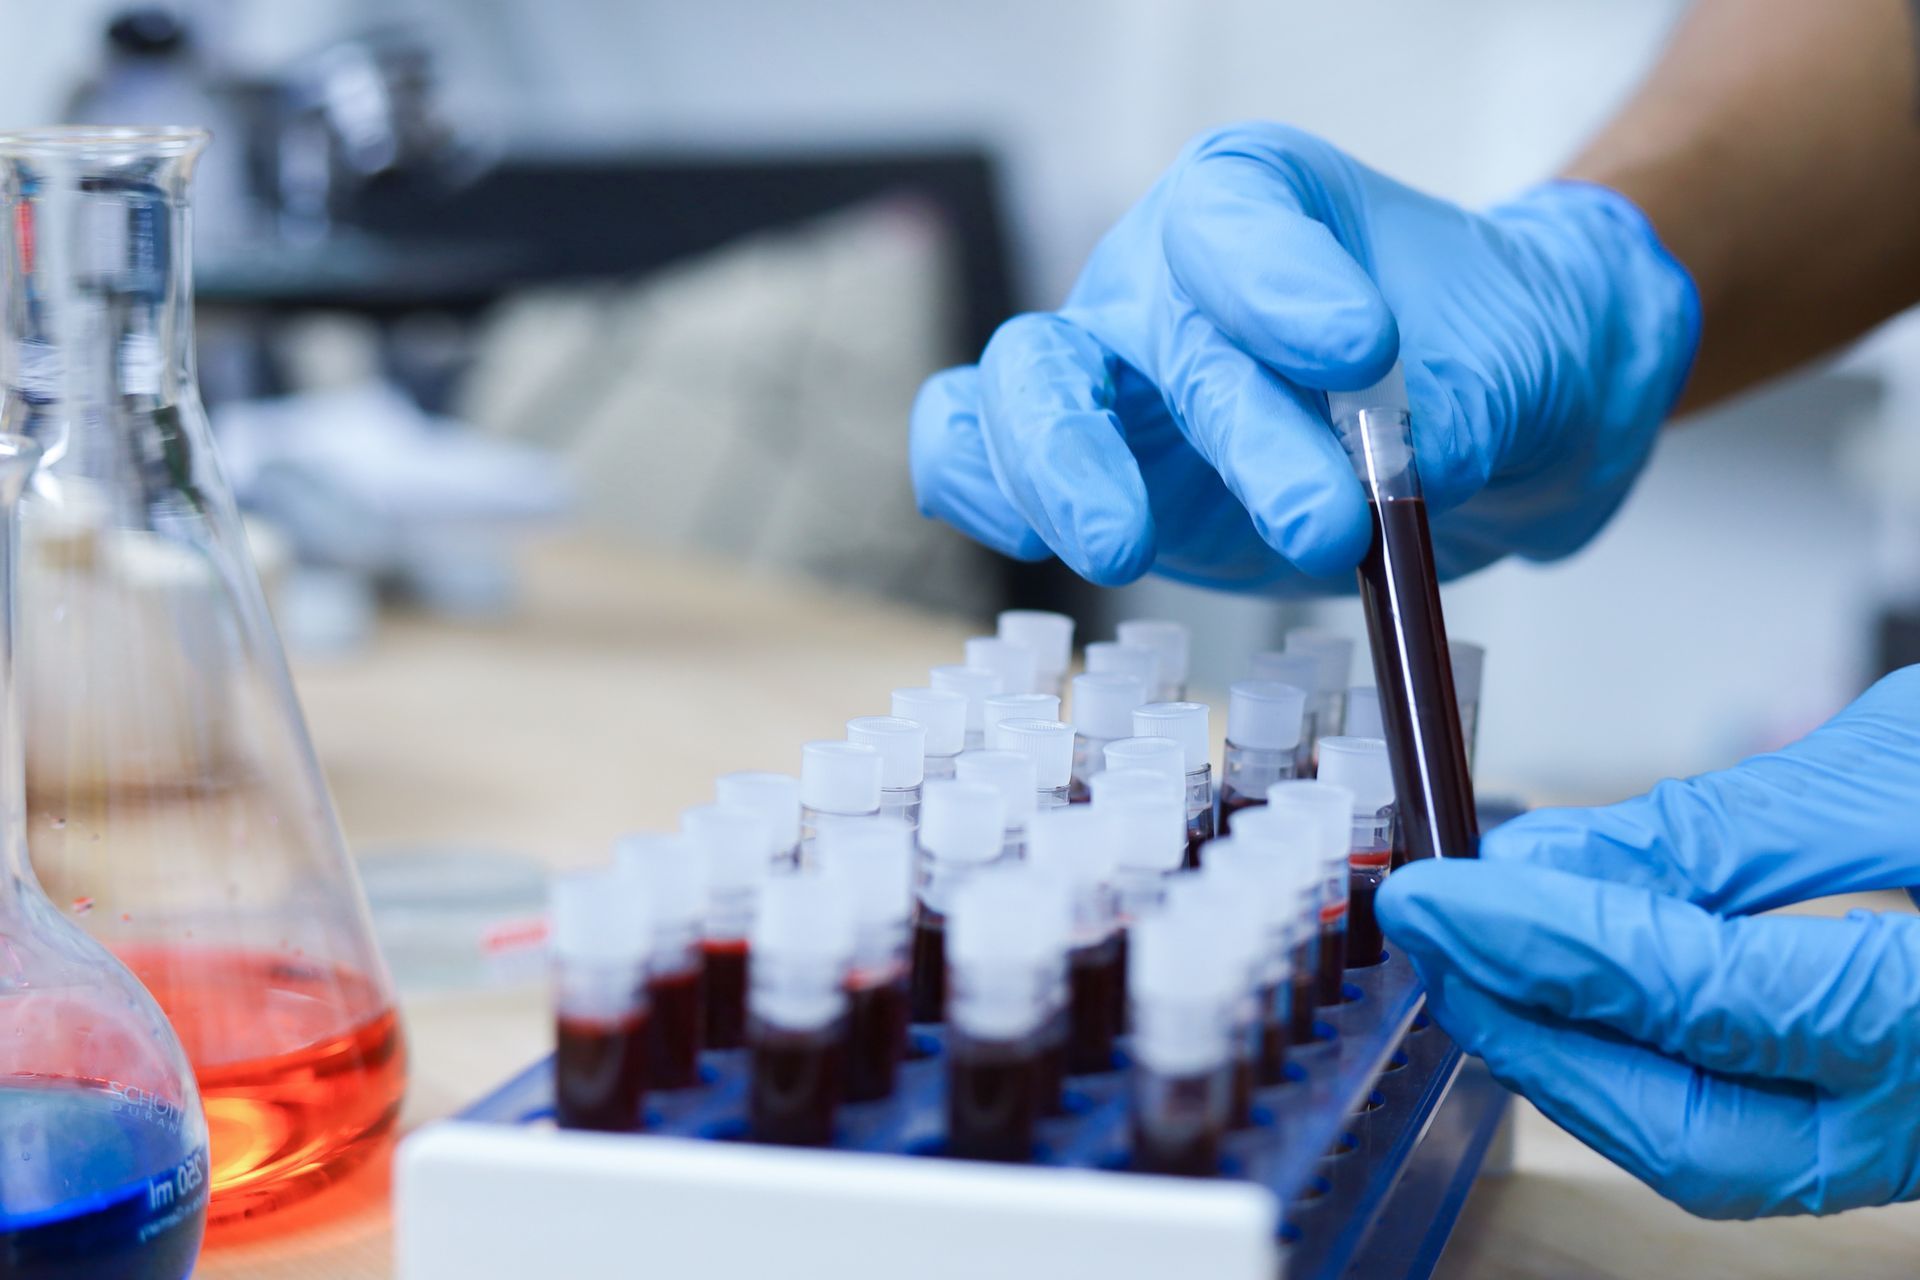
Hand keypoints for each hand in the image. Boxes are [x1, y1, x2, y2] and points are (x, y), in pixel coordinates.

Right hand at [910, 122, 1698, 592]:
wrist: (1478, 432)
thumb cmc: (1486, 356)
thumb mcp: (1511, 367)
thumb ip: (1457, 413)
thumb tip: (1407, 472)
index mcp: (1260, 202)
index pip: (1235, 220)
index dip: (1279, 284)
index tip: (1364, 352)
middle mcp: (1162, 277)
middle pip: (1148, 327)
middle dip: (1229, 427)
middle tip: (1325, 523)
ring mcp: (1110, 375)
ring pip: (1022, 385)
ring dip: (1060, 468)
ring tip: (1125, 551)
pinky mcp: (1086, 469)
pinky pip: (974, 452)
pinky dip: (983, 490)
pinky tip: (1037, 544)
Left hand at [1377, 667, 1919, 1217]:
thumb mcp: (1904, 772)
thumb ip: (1724, 833)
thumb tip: (1545, 859)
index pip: (1702, 993)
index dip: (1548, 941)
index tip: (1434, 889)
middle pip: (1680, 1124)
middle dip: (1528, 1028)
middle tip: (1428, 931)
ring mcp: (1904, 1141)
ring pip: (1695, 1147)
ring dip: (1560, 1055)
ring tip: (1469, 954)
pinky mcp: (1876, 1131)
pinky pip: (1732, 1128)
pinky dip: (1627, 1059)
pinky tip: (1562, 983)